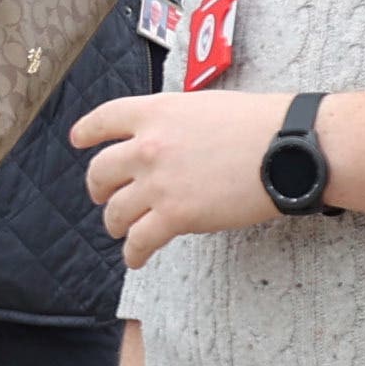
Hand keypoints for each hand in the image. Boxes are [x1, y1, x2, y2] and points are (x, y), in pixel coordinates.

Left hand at [74, 88, 293, 267]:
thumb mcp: (204, 107)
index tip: (77, 140)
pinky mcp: (175, 216)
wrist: (286, 149)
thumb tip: (169, 140)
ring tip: (122, 230)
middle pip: (100, 171)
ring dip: (115, 223)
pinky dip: (134, 253)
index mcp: (155, 111)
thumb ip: (175, 122)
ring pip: (115, 210)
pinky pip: (139, 240)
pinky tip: (136, 258)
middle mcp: (148, 145)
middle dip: (97, 187)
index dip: (86, 132)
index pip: (104, 120)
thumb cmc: (260, 124)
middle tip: (102, 196)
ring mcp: (158, 182)